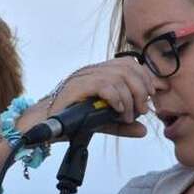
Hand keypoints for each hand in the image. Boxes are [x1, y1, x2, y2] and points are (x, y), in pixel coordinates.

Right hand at [25, 57, 158, 138]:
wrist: (43, 127)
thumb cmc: (69, 122)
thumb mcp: (101, 123)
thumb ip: (122, 125)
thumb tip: (144, 130)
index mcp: (99, 73)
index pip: (129, 63)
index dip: (144, 77)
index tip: (150, 95)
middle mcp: (92, 70)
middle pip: (128, 67)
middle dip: (140, 88)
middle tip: (142, 109)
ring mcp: (83, 76)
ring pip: (118, 76)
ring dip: (129, 97)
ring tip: (128, 115)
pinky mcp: (76, 86)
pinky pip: (103, 84)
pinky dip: (116, 97)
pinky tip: (118, 110)